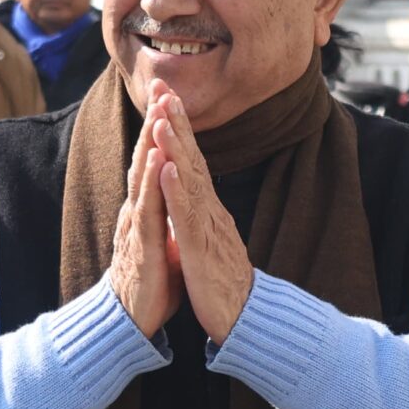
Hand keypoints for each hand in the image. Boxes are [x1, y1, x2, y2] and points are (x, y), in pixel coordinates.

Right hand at [109, 112, 182, 336]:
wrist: (130, 324)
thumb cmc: (150, 284)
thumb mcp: (163, 241)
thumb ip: (166, 216)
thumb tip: (173, 198)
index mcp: (146, 207)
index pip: (153, 159)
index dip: (161, 127)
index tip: (169, 94)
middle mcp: (138, 210)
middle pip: (145, 157)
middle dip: (153, 120)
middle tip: (161, 85)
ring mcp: (137, 227)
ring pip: (143, 178)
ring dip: (151, 143)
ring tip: (159, 113)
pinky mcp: (142, 247)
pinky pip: (149, 212)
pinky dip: (154, 186)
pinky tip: (159, 163)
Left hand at [153, 91, 254, 342]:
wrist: (245, 320)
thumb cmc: (222, 283)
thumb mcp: (206, 240)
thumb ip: (197, 215)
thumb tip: (188, 195)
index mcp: (206, 210)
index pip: (191, 161)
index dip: (178, 129)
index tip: (165, 97)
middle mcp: (209, 211)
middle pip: (192, 159)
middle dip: (177, 123)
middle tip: (165, 88)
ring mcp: (207, 228)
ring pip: (189, 180)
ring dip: (175, 147)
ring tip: (162, 116)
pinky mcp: (201, 250)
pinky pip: (187, 216)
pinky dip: (176, 189)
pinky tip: (167, 168)